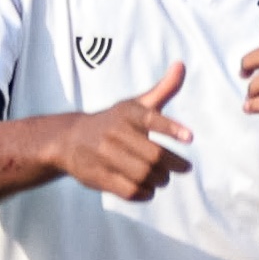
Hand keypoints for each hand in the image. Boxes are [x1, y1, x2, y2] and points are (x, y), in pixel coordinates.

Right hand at [56, 63, 193, 200]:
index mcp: (126, 114)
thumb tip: (181, 65)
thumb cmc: (113, 122)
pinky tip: (149, 189)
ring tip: (163, 178)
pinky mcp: (98, 177)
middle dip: (173, 165)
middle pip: (153, 156)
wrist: (68, 140)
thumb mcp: (135, 104)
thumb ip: (162, 89)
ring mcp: (104, 156)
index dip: (171, 128)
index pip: (151, 119)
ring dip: (160, 180)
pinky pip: (129, 190)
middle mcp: (114, 133)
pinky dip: (144, 193)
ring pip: (143, 175)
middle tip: (182, 168)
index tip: (190, 138)